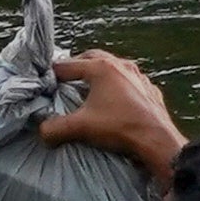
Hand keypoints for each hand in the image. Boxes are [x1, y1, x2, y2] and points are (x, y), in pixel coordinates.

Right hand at [34, 47, 184, 180]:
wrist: (157, 141)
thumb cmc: (119, 128)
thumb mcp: (81, 127)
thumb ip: (55, 128)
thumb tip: (42, 131)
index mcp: (101, 68)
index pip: (68, 65)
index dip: (53, 74)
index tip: (44, 84)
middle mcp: (121, 65)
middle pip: (91, 58)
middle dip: (76, 67)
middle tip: (65, 81)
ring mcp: (138, 76)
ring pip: (112, 68)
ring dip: (99, 76)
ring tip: (88, 91)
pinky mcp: (149, 89)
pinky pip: (128, 82)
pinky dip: (117, 87)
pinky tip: (115, 102)